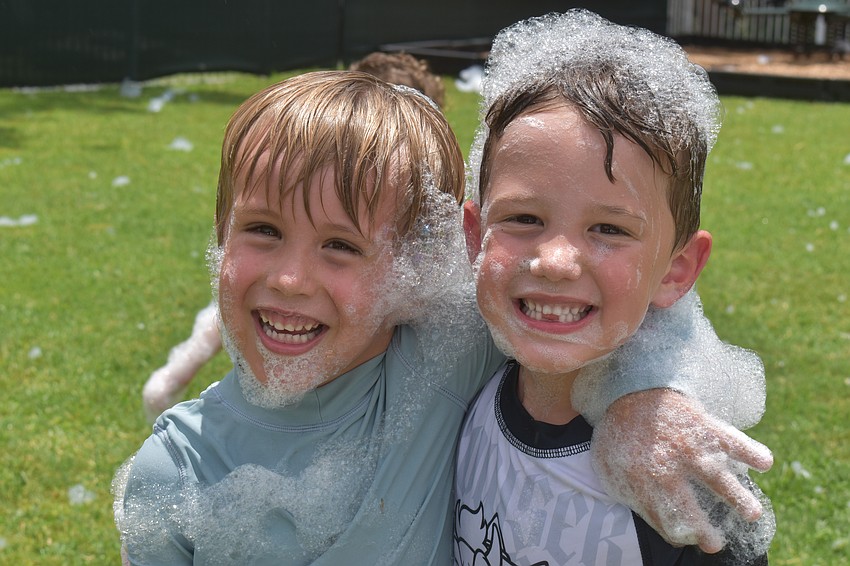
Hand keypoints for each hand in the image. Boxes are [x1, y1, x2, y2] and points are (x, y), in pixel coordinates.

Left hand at [592, 388, 772, 552]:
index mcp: (640, 479)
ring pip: (717, 478)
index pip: (661, 516)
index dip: (675, 532)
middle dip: (702, 529)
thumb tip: (638, 510)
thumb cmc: (619, 428)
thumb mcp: (607, 461)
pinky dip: (751, 451)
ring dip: (737, 498)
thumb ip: (623, 486)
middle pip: (688, 507)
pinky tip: (765, 463)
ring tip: (752, 513)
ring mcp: (689, 447)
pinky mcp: (705, 425)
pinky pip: (732, 440)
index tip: (686, 539)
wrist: (630, 386)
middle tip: (715, 544)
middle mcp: (667, 467)